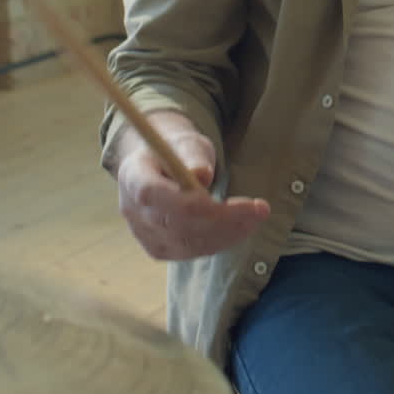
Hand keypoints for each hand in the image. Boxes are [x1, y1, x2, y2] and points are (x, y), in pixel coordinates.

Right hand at [115, 111, 269, 259]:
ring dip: (227, 234)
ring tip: (257, 216)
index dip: (195, 203)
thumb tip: (202, 175)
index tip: (234, 200)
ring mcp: (144, 234)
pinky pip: (191, 252)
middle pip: (176, 225)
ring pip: (187, 244)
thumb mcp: (186, 141)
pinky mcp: (159, 249)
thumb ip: (193, 154)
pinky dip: (219, 242)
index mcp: (133, 177)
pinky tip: (240, 228)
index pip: (156, 197)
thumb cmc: (176, 150)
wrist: (160, 166)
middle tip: (260, 210)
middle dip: (223, 221)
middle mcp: (133, 211)